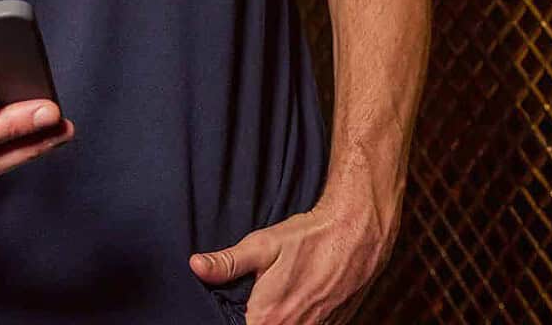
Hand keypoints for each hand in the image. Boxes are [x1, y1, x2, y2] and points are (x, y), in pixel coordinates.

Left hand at [188, 200, 392, 323]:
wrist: (356, 236)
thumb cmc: (307, 238)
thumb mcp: (261, 245)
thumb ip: (227, 263)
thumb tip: (195, 266)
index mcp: (268, 319)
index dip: (234, 319)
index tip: (237, 308)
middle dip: (255, 318)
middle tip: (256, 298)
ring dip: (279, 319)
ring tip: (279, 297)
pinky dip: (300, 319)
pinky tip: (297, 301)